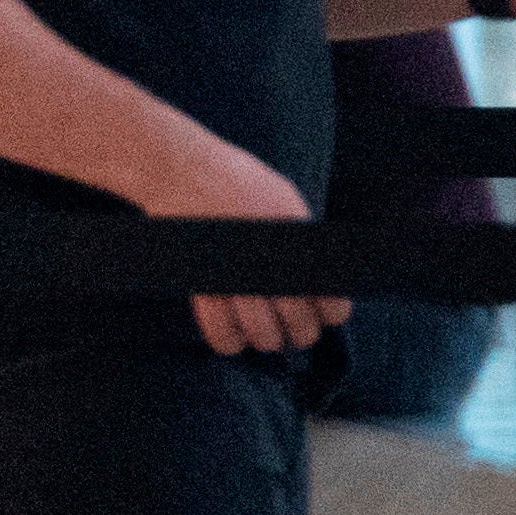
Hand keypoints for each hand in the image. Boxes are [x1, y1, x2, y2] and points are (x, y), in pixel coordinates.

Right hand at [129, 126, 339, 358]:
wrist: (184, 171)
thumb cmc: (237, 181)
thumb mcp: (286, 200)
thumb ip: (304, 238)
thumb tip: (321, 272)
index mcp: (298, 245)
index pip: (331, 302)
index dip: (330, 314)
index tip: (324, 313)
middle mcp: (271, 266)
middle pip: (299, 326)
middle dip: (300, 333)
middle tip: (295, 328)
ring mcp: (236, 278)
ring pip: (263, 335)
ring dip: (267, 340)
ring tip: (266, 333)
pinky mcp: (204, 286)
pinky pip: (220, 332)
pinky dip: (229, 342)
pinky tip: (235, 338)